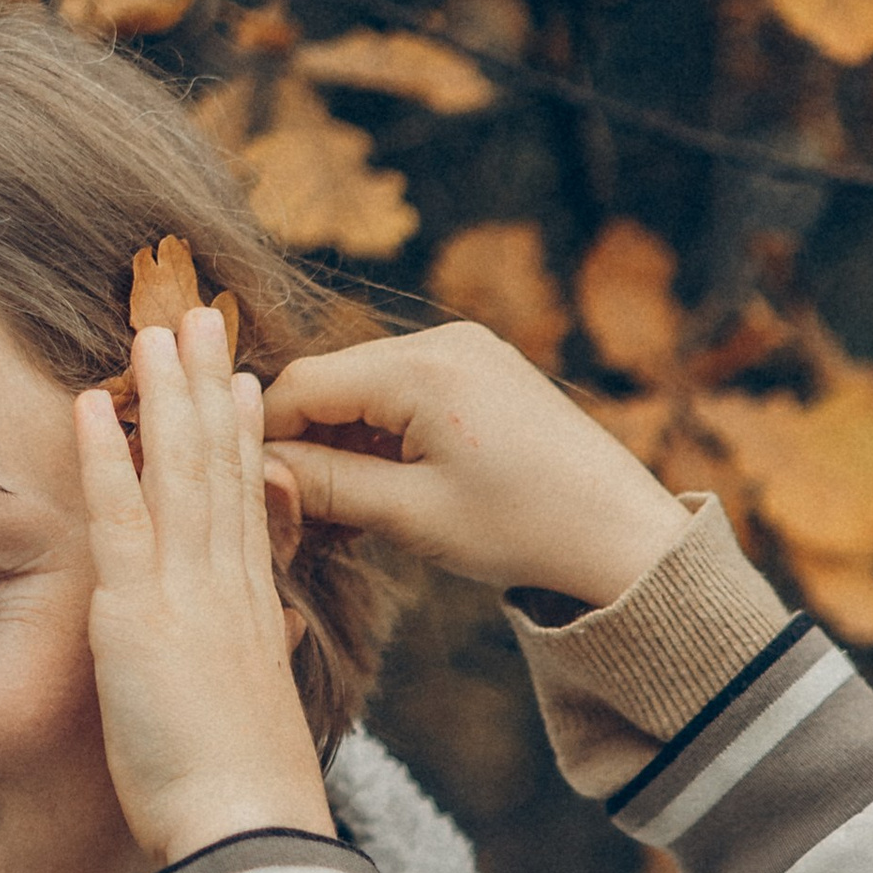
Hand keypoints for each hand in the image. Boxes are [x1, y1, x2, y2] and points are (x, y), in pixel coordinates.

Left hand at [76, 304, 337, 869]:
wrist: (250, 831)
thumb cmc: (246, 800)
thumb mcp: (256, 717)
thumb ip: (256, 666)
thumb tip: (270, 642)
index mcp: (252, 613)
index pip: (248, 505)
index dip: (243, 438)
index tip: (241, 383)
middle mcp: (228, 589)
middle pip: (221, 467)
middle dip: (210, 387)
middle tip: (203, 317)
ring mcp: (189, 595)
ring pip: (181, 473)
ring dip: (166, 395)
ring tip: (156, 327)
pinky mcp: (142, 618)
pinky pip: (124, 520)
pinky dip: (111, 457)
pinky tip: (94, 402)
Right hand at [261, 320, 685, 610]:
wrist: (622, 534)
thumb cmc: (524, 529)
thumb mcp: (412, 515)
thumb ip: (325, 486)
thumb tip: (255, 472)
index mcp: (421, 367)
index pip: (303, 385)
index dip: (265, 438)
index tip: (251, 490)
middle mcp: (443, 339)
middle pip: (334, 381)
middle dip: (306, 442)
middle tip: (297, 513)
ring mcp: (468, 348)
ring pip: (368, 387)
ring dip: (345, 442)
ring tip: (344, 512)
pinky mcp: (486, 368)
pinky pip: (409, 391)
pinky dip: (386, 436)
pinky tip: (386, 488)